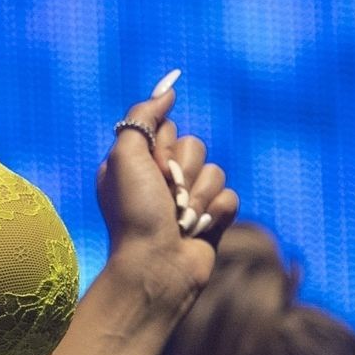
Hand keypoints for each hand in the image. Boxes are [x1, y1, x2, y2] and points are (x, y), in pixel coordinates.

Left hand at [95, 71, 238, 306]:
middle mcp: (162, 178)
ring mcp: (188, 198)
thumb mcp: (124, 156)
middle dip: (182, 172)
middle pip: (195, 144)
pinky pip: (229, 196)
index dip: (162, 147)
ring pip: (215, 170)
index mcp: (137, 161)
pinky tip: (197, 229)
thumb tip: (168, 88)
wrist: (157, 266)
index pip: (166, 127)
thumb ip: (142, 117)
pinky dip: (215, 212)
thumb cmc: (134, 214)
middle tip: (165, 196)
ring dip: (197, 196)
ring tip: (179, 219)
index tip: (151, 168)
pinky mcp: (211, 217)